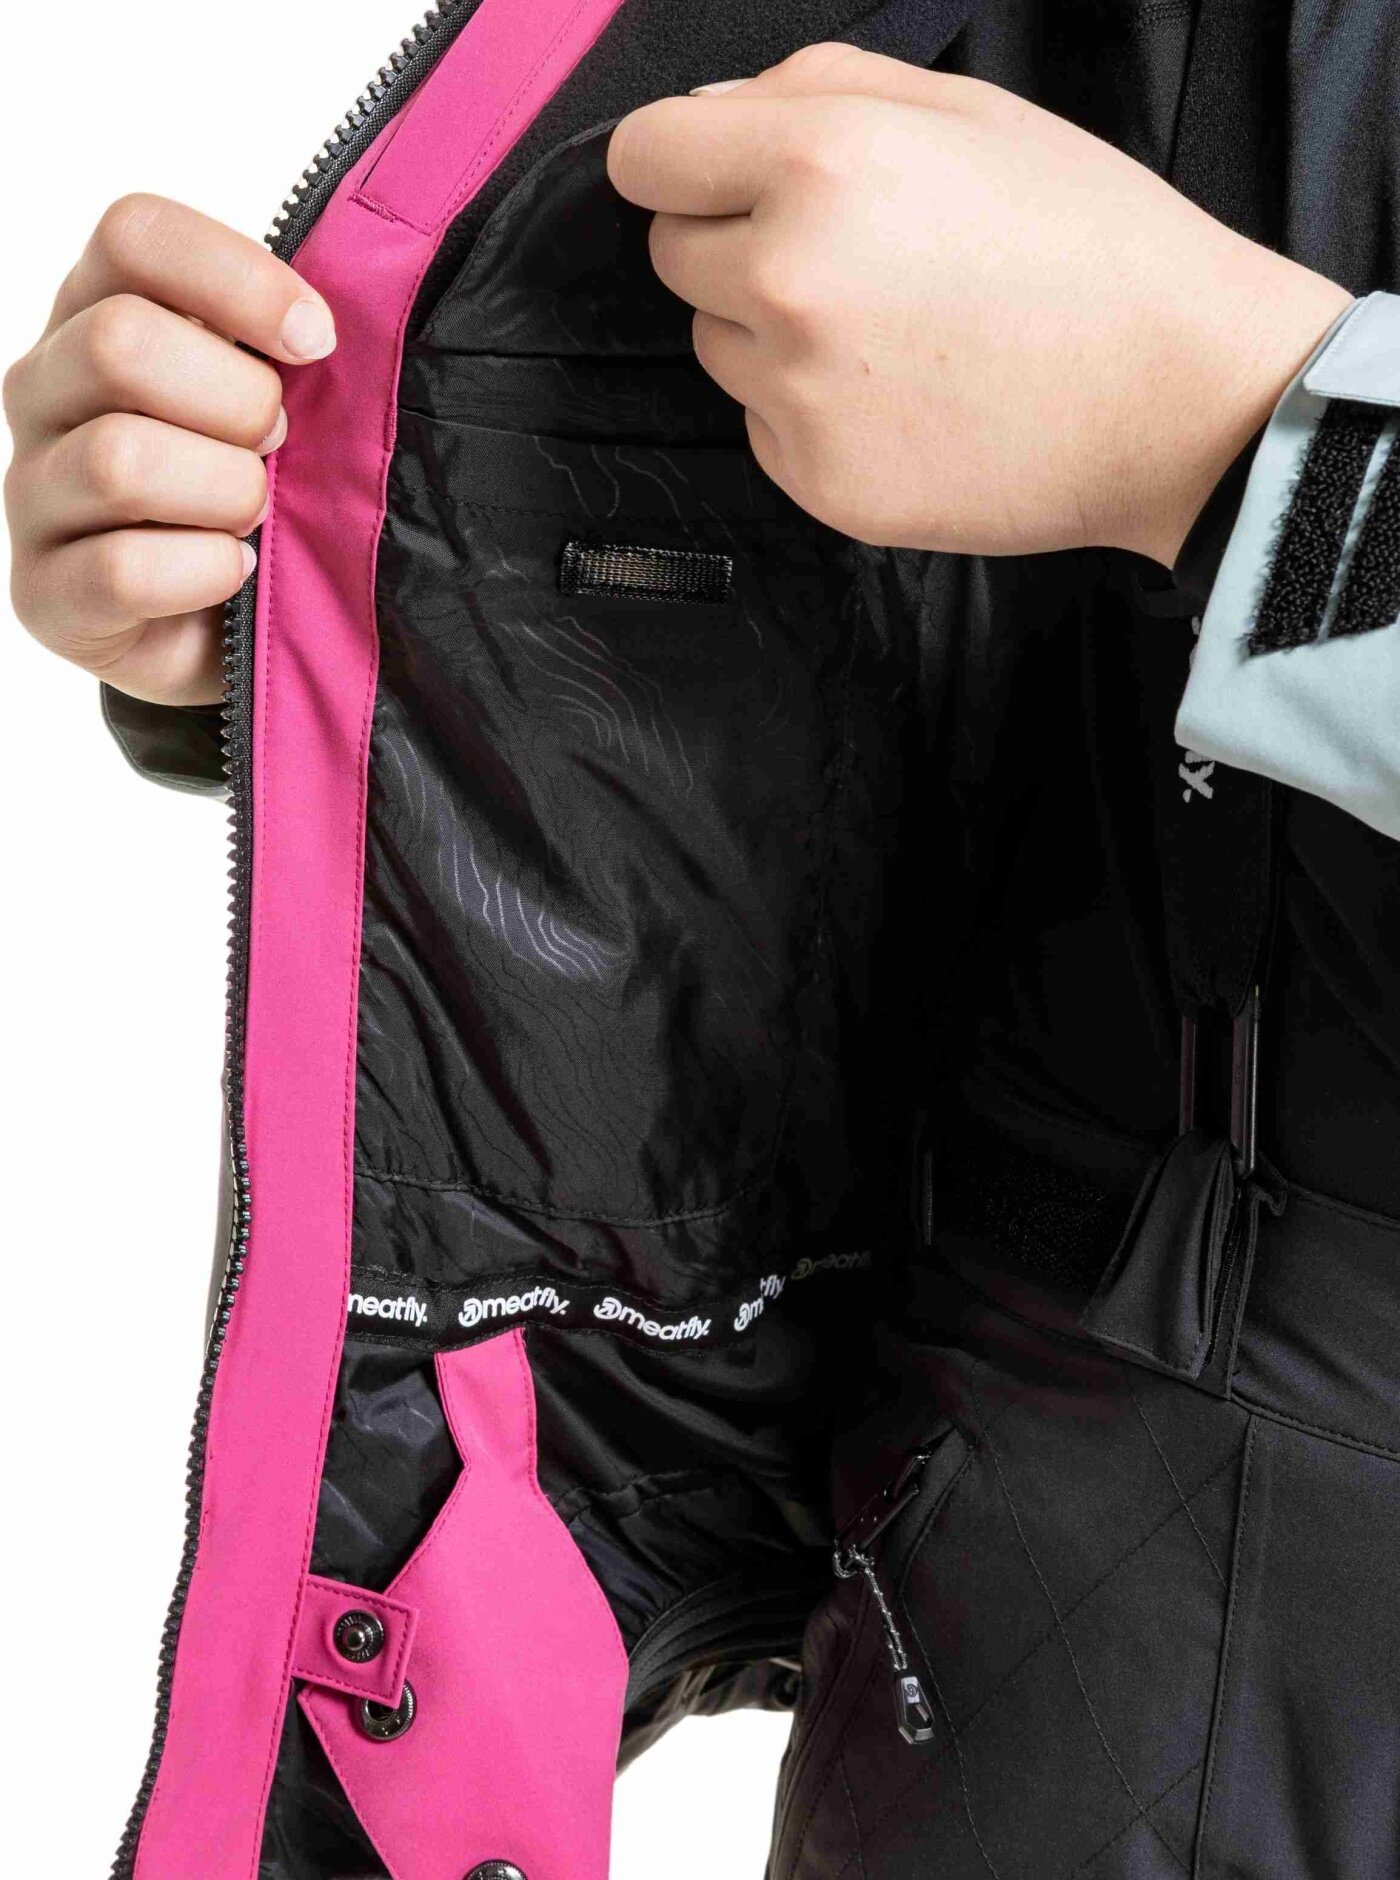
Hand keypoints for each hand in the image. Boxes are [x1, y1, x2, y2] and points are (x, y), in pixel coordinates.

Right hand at [4, 195, 336, 704]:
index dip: (238, 279)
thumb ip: (282, 345)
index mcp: (96, 311)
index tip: (316, 341)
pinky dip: (205, 571)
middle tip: (282, 443)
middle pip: (120, 344)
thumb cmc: (258, 489)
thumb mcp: (275, 399)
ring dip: (227, 492)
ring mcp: (32, 491)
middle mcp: (44, 389)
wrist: (230, 627)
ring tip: (258, 514)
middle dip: (238, 402)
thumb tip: (326, 325)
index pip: (133, 235)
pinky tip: (237, 569)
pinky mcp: (44, 593)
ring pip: (120, 459)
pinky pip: (124, 570)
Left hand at [608, 45, 1351, 564]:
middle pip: (673, 255)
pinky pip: (763, 426)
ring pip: (717, 345)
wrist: (1178, 399)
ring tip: (894, 336)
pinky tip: (904, 401)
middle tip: (852, 260)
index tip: (713, 180)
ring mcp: (797, 391)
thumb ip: (817, 89)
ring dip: (773, 333)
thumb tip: (710, 116)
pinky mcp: (816, 479)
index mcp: (819, 160)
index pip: (645, 156)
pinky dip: (810, 413)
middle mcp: (787, 275)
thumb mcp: (968, 111)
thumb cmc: (1091, 244)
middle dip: (735, 245)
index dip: (680, 164)